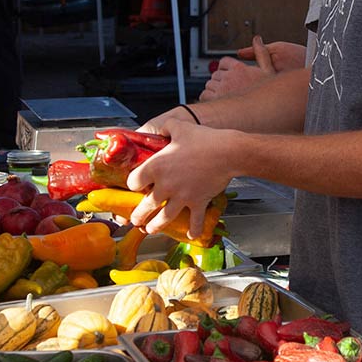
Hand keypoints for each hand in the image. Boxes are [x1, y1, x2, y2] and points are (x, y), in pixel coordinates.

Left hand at [125, 118, 234, 239]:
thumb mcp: (180, 127)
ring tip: (150, 229)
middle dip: (138, 215)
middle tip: (135, 219)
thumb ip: (166, 127)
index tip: (136, 186)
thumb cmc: (205, 139)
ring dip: (155, 226)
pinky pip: (194, 221)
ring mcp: (182, 196)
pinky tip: (191, 235)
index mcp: (157, 166)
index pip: (134, 181)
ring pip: (163, 218)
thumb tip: (163, 129)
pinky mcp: (198, 203)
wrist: (228, 152)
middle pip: (145, 205)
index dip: (133, 184)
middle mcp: (166, 184)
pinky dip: (193, 230)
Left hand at [198, 37, 306, 101]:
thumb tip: (257, 39)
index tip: (227, 75)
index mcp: (240, 68)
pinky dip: (207, 98)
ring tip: (221, 96)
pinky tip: (215, 101)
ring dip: (213, 90)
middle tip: (226, 89)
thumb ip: (261, 54)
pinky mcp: (216, 99)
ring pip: (209, 84)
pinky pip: (204, 95)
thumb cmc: (267, 95)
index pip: (224, 62)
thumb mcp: (268, 71)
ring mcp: (222, 88)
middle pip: (215, 74)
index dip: (224, 69)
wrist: (263, 111)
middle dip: (219, 81)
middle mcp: (230, 77)